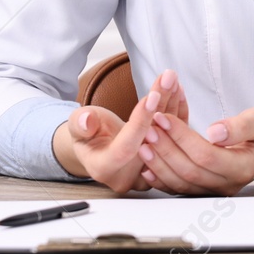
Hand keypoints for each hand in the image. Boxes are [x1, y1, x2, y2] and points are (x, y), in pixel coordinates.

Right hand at [52, 69, 189, 191]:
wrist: (98, 146)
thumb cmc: (86, 134)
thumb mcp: (76, 126)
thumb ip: (80, 124)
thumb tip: (86, 120)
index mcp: (104, 169)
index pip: (126, 147)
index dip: (139, 122)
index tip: (151, 96)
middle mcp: (129, 174)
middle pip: (152, 138)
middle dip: (161, 105)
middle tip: (167, 79)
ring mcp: (148, 169)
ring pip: (167, 135)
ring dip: (172, 104)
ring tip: (172, 79)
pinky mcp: (162, 160)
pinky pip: (175, 136)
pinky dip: (177, 112)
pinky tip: (177, 91)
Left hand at [137, 108, 253, 195]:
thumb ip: (240, 126)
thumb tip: (215, 131)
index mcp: (242, 167)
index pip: (206, 155)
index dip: (182, 137)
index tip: (164, 117)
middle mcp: (227, 184)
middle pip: (189, 170)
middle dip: (166, 148)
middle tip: (149, 127)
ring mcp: (215, 190)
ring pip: (181, 183)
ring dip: (159, 163)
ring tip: (144, 142)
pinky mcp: (204, 190)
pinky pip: (179, 189)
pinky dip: (161, 178)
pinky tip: (147, 165)